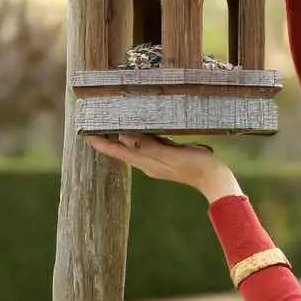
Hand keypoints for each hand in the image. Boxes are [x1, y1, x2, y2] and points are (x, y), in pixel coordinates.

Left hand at [85, 134, 242, 202]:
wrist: (215, 178)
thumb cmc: (195, 165)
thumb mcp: (170, 154)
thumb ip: (148, 145)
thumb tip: (125, 136)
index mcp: (147, 163)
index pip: (118, 152)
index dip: (101, 144)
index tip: (85, 134)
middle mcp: (149, 162)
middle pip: (123, 149)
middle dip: (109, 137)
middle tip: (96, 122)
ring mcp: (159, 160)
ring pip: (135, 146)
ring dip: (123, 135)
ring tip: (113, 122)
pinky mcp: (169, 156)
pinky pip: (149, 144)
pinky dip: (141, 135)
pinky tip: (141, 127)